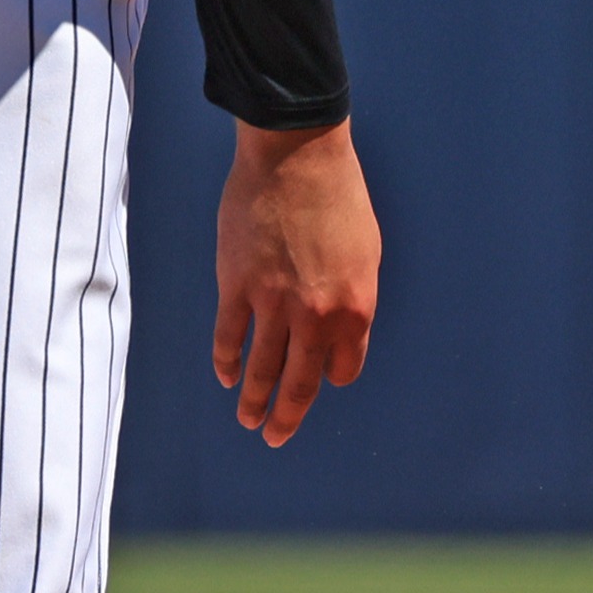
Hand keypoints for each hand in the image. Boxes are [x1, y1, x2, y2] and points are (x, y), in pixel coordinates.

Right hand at [210, 116, 379, 446]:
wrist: (297, 155)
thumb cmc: (339, 197)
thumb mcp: (367, 253)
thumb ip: (353, 299)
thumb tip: (335, 333)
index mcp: (356, 307)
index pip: (343, 367)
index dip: (331, 376)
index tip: (320, 379)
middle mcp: (316, 315)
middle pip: (300, 382)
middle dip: (287, 415)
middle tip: (276, 437)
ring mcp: (272, 303)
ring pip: (261, 367)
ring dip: (253, 400)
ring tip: (248, 421)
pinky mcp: (236, 284)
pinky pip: (229, 336)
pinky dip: (226, 361)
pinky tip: (225, 375)